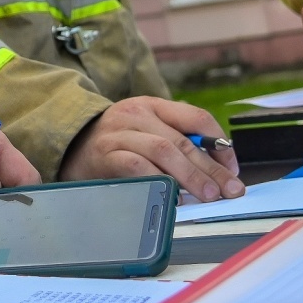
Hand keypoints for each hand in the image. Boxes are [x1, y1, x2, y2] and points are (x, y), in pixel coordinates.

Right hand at [58, 96, 244, 203]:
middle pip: (183, 140)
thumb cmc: (117, 144)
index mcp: (152, 105)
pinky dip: (159, 181)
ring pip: (163, 151)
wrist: (70, 148)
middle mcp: (136, 114)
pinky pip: (138, 167)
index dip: (219, 143)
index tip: (232, 168)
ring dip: (190, 175)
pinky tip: (173, 197)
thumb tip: (219, 170)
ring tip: (208, 195)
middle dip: (211, 168)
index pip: (195, 117)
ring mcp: (120, 134)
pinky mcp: (106, 155)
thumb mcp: (146, 132)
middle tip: (230, 190)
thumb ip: (177, 142)